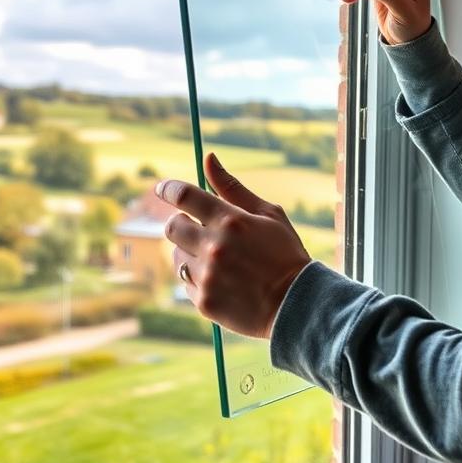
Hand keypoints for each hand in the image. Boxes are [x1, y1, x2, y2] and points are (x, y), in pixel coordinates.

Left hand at [156, 152, 310, 338]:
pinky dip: (199, 278)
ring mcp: (207, 276)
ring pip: (177, 256)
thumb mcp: (268, 214)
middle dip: (182, 224)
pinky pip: (186, 282)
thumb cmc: (285, 254)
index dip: (169, 189)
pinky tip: (222, 281)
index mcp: (231, 221)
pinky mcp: (204, 301)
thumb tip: (208, 158)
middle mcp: (215, 248)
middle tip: (199, 229)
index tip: (163, 189)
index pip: (185, 196)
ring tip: (218, 260)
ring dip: (190, 253)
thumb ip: (233, 188)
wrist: (297, 304)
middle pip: (173, 227)